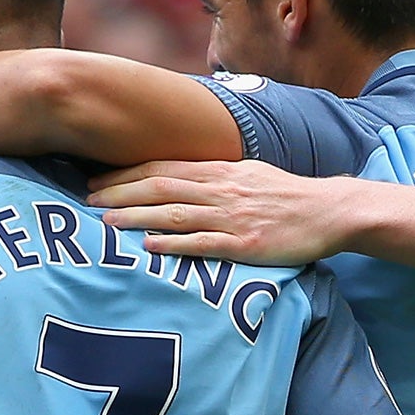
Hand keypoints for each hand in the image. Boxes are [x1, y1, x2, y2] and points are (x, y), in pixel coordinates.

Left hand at [87, 160, 341, 263]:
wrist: (328, 211)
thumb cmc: (285, 195)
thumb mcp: (247, 173)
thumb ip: (212, 175)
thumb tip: (179, 176)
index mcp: (219, 171)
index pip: (162, 167)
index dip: (126, 173)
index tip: (96, 178)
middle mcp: (220, 190)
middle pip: (160, 187)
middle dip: (120, 192)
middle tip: (87, 198)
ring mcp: (232, 217)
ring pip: (174, 213)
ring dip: (137, 216)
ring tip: (106, 220)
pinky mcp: (245, 244)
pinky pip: (203, 243)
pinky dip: (173, 244)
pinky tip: (149, 246)